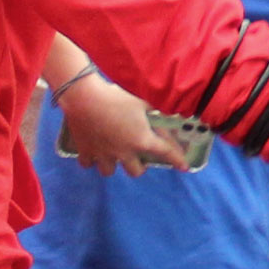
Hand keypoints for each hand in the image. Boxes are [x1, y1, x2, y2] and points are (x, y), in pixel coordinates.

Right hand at [56, 74, 179, 175]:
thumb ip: (155, 113)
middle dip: (139, 165)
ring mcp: (103, 155)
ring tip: (113, 153)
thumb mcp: (142, 102)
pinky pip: (88, 163)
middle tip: (136, 154)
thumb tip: (167, 116)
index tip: (184, 167)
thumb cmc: (117, 96)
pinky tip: (93, 150)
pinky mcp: (85, 151)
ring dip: (114, 164)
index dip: (177, 160)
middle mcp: (124, 153)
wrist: (84, 97)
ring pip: (110, 171)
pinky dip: (91, 159)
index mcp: (142, 141)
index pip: (166, 153)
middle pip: (136, 172)